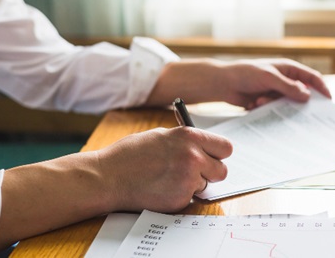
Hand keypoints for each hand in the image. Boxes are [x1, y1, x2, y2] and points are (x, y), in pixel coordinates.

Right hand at [97, 127, 231, 211]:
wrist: (108, 177)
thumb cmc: (130, 155)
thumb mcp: (161, 136)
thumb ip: (186, 141)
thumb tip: (203, 147)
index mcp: (189, 137)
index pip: (225, 147)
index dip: (219, 154)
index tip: (213, 157)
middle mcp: (193, 157)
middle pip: (222, 170)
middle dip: (210, 172)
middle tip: (194, 172)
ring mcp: (188, 179)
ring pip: (205, 185)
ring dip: (193, 184)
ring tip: (168, 178)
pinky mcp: (181, 198)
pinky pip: (190, 198)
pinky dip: (180, 195)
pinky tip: (162, 188)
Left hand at [218, 58, 331, 108]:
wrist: (223, 83)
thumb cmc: (245, 73)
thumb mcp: (269, 78)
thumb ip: (288, 87)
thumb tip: (308, 95)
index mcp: (289, 69)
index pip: (312, 78)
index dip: (322, 88)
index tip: (329, 101)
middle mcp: (285, 80)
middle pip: (302, 94)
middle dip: (298, 103)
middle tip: (301, 114)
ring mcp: (277, 91)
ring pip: (288, 104)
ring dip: (276, 105)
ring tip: (260, 100)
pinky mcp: (268, 102)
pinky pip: (276, 110)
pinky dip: (267, 109)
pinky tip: (254, 104)